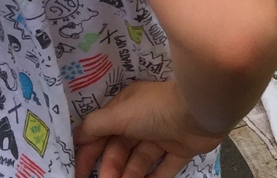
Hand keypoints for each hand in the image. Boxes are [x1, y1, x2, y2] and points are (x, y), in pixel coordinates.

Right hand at [74, 79, 226, 177]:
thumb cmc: (155, 109)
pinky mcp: (181, 149)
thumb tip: (76, 137)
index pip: (101, 132)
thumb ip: (95, 126)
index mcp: (127, 106)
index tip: (78, 173)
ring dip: (128, 176)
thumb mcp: (119, 113)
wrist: (200, 110)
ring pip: (139, 161)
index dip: (88, 153)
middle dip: (110, 168)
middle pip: (119, 149)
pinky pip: (163, 168)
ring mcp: (162, 135)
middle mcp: (143, 119)